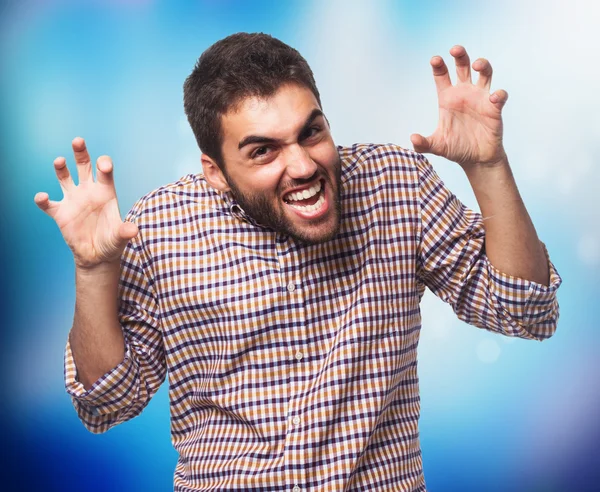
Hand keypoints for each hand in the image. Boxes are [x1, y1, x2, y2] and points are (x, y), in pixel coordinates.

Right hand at [34, 137, 137, 268]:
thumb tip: (133, 230)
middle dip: (81, 153)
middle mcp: (89, 191)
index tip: (103, 165)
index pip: (105, 173)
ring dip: (61, 169)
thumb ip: (125, 231)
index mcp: (106, 192)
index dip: (104, 166)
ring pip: (64, 178)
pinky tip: (41, 197)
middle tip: (78, 141)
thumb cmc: (112, 242)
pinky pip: (48, 204)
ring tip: (60, 161)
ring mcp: (73, 200)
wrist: (97, 255)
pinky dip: (43, 200)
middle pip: (84, 166)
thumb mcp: (120, 237)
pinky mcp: (60, 213)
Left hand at [410, 45, 507, 167]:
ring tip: (477, 64)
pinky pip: (499, 96)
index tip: (435, 59)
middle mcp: (464, 93)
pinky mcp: (494, 108)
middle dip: (460, 55)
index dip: (438, 66)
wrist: (476, 158)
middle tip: (455, 49)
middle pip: (463, 66)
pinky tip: (494, 97)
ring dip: (482, 65)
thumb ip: (424, 143)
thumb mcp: (437, 146)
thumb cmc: (456, 148)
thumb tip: (412, 139)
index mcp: (447, 98)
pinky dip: (498, 94)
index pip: (442, 76)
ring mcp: (480, 98)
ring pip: (484, 73)